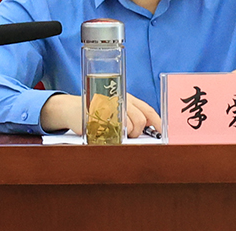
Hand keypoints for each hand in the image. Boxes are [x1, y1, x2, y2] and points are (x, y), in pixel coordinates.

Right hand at [40, 92, 160, 137]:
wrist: (72, 107)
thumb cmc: (98, 108)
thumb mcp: (118, 105)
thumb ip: (133, 113)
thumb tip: (151, 126)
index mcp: (127, 97)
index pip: (147, 110)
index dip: (158, 122)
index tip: (163, 132)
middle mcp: (119, 100)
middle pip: (139, 121)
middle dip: (138, 133)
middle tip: (129, 135)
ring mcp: (109, 108)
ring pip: (127, 127)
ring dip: (124, 135)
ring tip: (116, 132)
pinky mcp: (97, 118)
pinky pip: (111, 132)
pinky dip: (111, 136)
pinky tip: (105, 132)